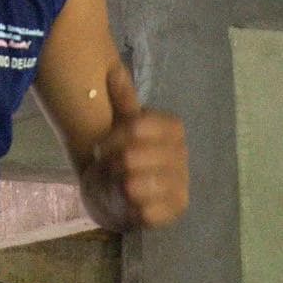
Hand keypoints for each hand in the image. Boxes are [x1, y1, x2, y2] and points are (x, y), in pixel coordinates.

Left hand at [85, 60, 187, 229]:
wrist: (121, 199)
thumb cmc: (121, 159)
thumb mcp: (120, 129)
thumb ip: (121, 102)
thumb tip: (113, 70)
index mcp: (173, 131)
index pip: (139, 126)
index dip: (114, 136)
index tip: (99, 146)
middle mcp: (182, 157)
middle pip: (132, 155)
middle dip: (111, 163)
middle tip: (105, 167)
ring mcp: (180, 186)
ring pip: (135, 183)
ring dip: (115, 184)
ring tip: (113, 183)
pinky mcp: (174, 212)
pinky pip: (144, 209)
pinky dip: (127, 206)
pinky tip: (124, 202)